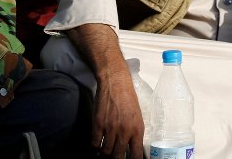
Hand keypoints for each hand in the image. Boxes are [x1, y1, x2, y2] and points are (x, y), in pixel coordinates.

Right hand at [68, 23, 144, 157]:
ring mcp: (110, 129)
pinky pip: (94, 144)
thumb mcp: (137, 116)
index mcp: (137, 129)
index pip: (136, 155)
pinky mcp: (98, 124)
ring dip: (105, 154)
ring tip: (106, 151)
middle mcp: (124, 131)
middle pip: (118, 157)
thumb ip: (134, 132)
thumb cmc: (128, 96)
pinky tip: (97, 144)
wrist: (116, 81)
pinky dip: (95, 147)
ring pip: (105, 152)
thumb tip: (132, 147)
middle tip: (115, 156)